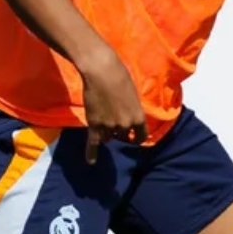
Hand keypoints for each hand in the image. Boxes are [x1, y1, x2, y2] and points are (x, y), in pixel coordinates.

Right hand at [78, 48, 146, 162]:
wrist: (101, 71)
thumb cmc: (120, 76)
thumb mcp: (132, 94)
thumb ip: (131, 108)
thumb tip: (128, 114)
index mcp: (138, 117)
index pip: (141, 136)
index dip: (137, 137)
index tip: (134, 138)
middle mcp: (125, 125)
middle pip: (122, 135)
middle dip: (119, 130)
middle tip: (113, 118)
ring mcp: (109, 127)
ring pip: (108, 137)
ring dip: (106, 132)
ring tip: (101, 120)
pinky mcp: (94, 125)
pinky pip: (93, 143)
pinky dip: (91, 153)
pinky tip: (91, 162)